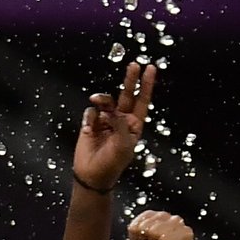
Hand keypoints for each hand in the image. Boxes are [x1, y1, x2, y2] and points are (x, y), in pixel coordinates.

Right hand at [72, 62, 154, 193]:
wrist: (92, 174)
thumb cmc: (112, 162)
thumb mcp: (123, 145)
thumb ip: (120, 124)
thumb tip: (113, 109)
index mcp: (134, 125)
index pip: (142, 101)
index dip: (146, 85)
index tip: (150, 68)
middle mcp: (121, 120)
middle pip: (127, 95)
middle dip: (130, 80)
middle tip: (134, 64)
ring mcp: (106, 120)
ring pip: (105, 102)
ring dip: (102, 100)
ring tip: (96, 101)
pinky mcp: (90, 123)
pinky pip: (90, 112)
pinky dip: (89, 118)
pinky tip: (88, 129)